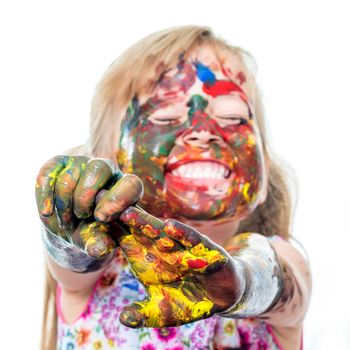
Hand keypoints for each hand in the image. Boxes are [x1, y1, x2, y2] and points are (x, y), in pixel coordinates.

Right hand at [35, 155, 142, 259]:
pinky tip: (47, 212)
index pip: (130, 184)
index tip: (101, 218)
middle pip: (99, 168)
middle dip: (85, 197)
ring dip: (64, 205)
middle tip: (81, 217)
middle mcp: (107, 170)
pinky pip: (48, 174)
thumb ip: (101, 243)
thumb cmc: (93, 231)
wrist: (70, 227)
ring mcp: (83, 163)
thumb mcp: (100, 240)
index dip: (116, 200)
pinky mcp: (59, 164)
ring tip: (66, 223)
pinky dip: (45, 197)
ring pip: (70, 177)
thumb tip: (97, 250)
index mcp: (126, 188)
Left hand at [110, 207, 242, 327]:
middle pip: (139, 232)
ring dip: (146, 223)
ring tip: (129, 213)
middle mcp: (161, 251)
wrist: (222, 295)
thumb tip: (123, 318)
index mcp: (147, 261)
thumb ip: (144, 314)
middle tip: (102, 204)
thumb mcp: (163, 312)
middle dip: (121, 221)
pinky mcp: (204, 250)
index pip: (125, 243)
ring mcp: (181, 248)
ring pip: (162, 233)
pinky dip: (183, 234)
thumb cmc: (189, 301)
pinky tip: (170, 227)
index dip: (109, 232)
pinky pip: (192, 241)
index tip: (89, 219)